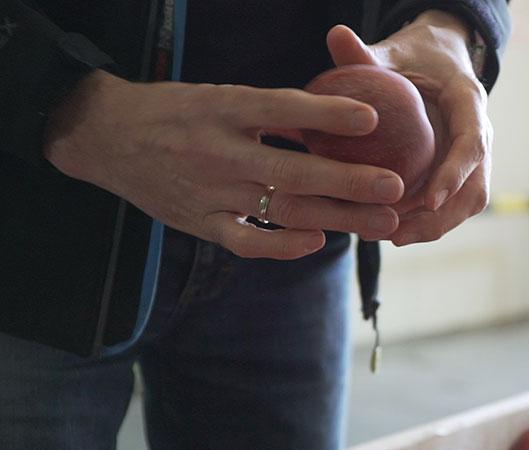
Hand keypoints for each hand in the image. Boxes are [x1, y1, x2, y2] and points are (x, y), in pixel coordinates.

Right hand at [43, 70, 404, 259]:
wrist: (105, 137)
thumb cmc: (176, 111)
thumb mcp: (218, 95)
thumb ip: (271, 111)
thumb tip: (336, 118)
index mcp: (224, 109)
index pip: (282, 109)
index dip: (328, 114)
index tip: (373, 118)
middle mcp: (218, 152)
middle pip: (294, 172)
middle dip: (350, 182)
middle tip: (395, 187)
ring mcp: (209, 192)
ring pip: (283, 211)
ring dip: (338, 219)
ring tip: (382, 222)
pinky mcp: (200, 223)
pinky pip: (246, 242)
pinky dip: (282, 247)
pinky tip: (319, 243)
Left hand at [326, 11, 491, 245]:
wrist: (436, 63)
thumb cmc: (413, 57)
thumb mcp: (392, 53)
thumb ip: (367, 53)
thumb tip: (336, 35)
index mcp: (470, 102)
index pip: (472, 143)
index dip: (454, 174)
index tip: (430, 200)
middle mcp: (479, 135)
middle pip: (475, 188)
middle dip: (442, 217)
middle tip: (399, 233)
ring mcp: (472, 160)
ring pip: (465, 204)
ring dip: (433, 227)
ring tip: (389, 237)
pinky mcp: (459, 175)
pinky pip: (449, 205)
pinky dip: (424, 221)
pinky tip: (387, 230)